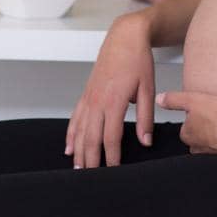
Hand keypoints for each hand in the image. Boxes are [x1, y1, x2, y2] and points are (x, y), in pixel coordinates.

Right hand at [65, 12, 154, 168]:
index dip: (112, 156)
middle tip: (92, 179)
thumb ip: (145, 117)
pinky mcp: (86, 93)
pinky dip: (71, 133)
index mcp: (113, 101)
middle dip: (91, 159)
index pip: (111, 137)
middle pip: (90, 137)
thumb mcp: (147, 88)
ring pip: (80, 129)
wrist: (124, 37)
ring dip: (78, 150)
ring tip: (78, 169)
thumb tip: (145, 141)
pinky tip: (69, 147)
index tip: (114, 171)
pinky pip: (75, 117)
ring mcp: (89, 97)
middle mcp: (97, 100)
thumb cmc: (138, 61)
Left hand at [156, 90, 216, 154]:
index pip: (185, 130)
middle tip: (213, 120)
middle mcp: (199, 148)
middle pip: (197, 141)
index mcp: (188, 136)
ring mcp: (214, 154)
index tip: (200, 114)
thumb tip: (159, 99)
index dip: (192, 121)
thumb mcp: (191, 99)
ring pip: (212, 146)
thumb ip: (173, 100)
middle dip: (204, 132)